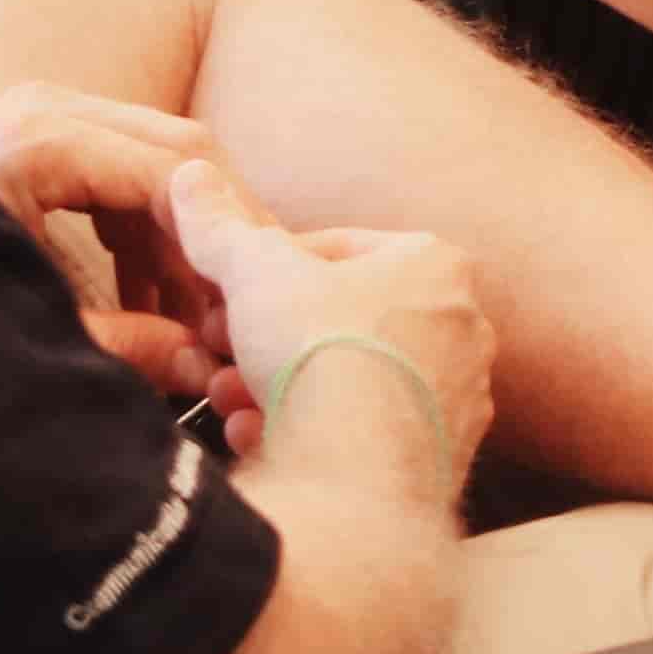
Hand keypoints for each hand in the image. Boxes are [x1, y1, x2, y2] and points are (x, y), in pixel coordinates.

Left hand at [0, 80, 247, 415]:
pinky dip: (145, 228)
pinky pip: (123, 167)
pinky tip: (148, 301)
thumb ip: (121, 347)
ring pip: (160, 158)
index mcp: (38, 143)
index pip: (174, 175)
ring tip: (195, 318)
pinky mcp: (38, 133)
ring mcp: (42, 111)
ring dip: (183, 235)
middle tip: (243, 303)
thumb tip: (198, 367)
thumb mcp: (30, 325)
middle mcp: (45, 107)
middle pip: (181, 151)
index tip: (248, 303)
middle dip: (216, 232)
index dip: (220, 243)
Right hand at [168, 162, 495, 498]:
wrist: (359, 476)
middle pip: (341, 321)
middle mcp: (462, 329)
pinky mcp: (438, 462)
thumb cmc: (322, 351)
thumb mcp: (255, 271)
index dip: (269, 268)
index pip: (339, 249)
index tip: (227, 293)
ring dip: (278, 386)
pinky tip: (261, 438)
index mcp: (436, 265)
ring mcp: (456, 400)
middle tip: (220, 348)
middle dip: (269, 335)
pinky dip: (308, 433)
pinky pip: (362, 437)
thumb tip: (190, 177)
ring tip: (229, 397)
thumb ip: (223, 228)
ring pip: (348, 381)